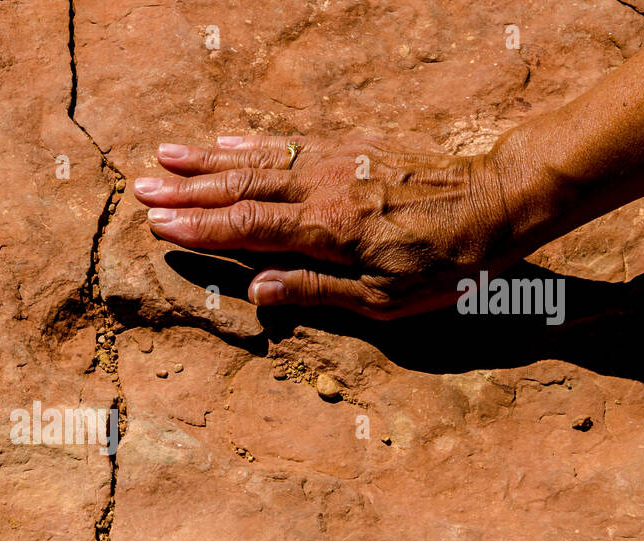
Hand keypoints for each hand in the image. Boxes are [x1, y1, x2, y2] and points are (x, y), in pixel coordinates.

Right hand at [135, 135, 524, 318]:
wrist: (503, 199)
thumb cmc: (450, 262)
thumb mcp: (387, 300)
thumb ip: (317, 292)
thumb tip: (255, 293)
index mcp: (327, 230)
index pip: (248, 227)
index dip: (200, 228)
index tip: (157, 226)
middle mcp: (324, 188)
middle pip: (241, 187)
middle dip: (187, 190)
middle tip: (140, 188)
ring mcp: (338, 162)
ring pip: (260, 157)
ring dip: (209, 158)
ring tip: (166, 155)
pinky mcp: (355, 147)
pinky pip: (293, 142)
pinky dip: (255, 139)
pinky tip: (229, 137)